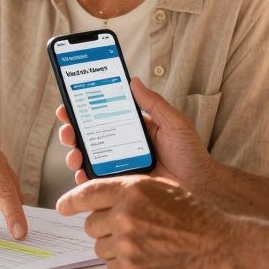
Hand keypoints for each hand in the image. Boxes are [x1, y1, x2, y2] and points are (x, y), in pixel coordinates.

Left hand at [56, 175, 231, 268]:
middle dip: (103, 229)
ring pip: (99, 248)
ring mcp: (127, 243)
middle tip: (126, 230)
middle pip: (91, 225)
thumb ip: (130, 192)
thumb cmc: (194, 215)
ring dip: (114, 248)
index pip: (87, 192)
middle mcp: (125, 214)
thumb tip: (102, 201)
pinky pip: (111, 268)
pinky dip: (123, 267)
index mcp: (131, 189)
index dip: (71, 201)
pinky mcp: (132, 268)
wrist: (218, 243)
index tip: (63, 207)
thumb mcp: (161, 189)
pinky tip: (144, 260)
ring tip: (142, 245)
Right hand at [57, 78, 215, 191]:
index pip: (102, 114)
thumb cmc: (191, 155)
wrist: (200, 187)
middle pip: (88, 136)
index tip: (69, 103)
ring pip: (87, 159)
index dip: (82, 108)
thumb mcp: (174, 122)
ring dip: (74, 154)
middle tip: (68, 130)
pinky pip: (96, 183)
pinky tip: (82, 175)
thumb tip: (133, 81)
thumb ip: (153, 103)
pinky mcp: (119, 186)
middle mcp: (122, 146)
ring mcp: (119, 167)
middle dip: (72, 131)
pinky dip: (84, 179)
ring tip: (75, 154)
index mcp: (133, 128)